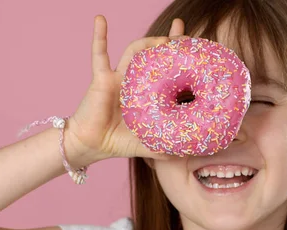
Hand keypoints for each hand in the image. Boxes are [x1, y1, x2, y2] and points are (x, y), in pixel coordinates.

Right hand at [65, 15, 187, 166]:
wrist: (91, 145)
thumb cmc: (116, 142)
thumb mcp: (146, 143)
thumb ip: (163, 146)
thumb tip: (186, 153)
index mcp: (145, 94)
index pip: (165, 71)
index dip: (177, 58)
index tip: (194, 46)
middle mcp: (134, 81)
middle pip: (152, 55)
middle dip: (167, 41)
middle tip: (181, 29)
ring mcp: (118, 77)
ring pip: (134, 52)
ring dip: (147, 42)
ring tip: (161, 39)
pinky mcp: (101, 78)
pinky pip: (98, 54)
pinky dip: (99, 37)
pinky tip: (101, 20)